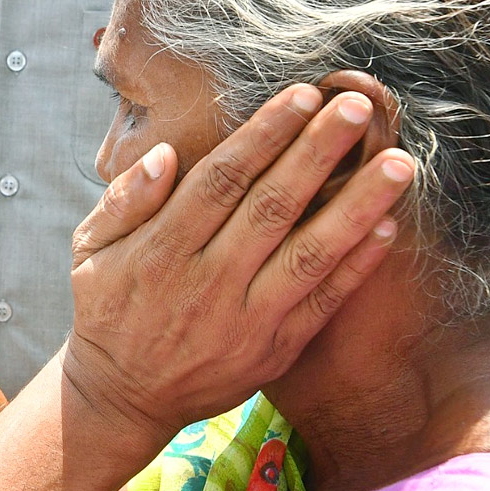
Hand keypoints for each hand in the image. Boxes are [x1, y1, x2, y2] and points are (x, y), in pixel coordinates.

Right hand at [63, 86, 414, 443]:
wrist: (124, 396)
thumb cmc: (108, 307)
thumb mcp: (91, 250)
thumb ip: (125, 200)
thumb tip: (166, 155)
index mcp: (163, 249)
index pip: (221, 179)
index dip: (264, 135)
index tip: (301, 94)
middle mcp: (208, 281)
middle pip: (271, 206)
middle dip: (317, 152)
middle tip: (357, 106)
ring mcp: (246, 319)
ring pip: (310, 253)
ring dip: (356, 205)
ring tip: (398, 164)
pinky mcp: (274, 351)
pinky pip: (323, 303)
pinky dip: (357, 267)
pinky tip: (386, 226)